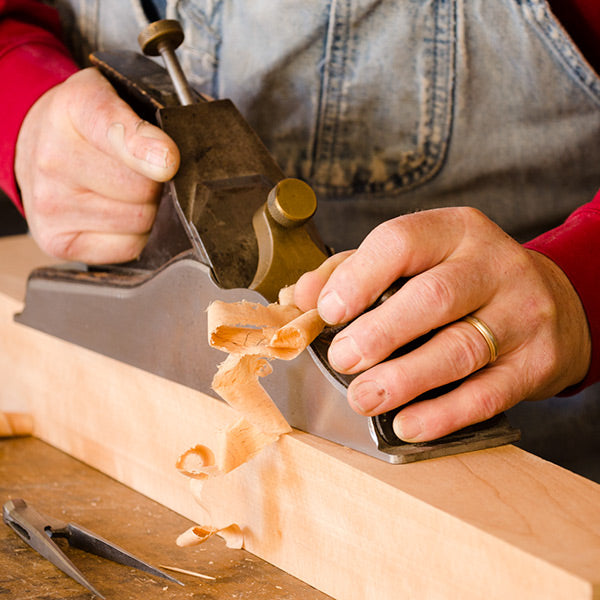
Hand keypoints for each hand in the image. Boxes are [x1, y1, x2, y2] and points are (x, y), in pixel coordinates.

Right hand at [15, 67, 179, 263]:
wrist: (40, 149)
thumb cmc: (87, 128)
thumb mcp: (116, 99)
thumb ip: (146, 124)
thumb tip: (170, 161)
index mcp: (74, 108)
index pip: (118, 133)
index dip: (148, 150)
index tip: (169, 161)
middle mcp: (53, 158)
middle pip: (144, 189)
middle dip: (155, 183)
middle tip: (142, 173)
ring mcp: (51, 205)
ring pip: (140, 220)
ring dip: (148, 210)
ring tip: (127, 193)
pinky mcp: (58, 242)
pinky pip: (129, 247)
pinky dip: (135, 235)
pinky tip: (117, 215)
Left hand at [294, 207, 591, 441]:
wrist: (552, 301)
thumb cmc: (464, 279)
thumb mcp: (417, 259)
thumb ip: (355, 271)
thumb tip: (300, 297)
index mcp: (455, 231)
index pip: (402, 241)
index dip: (359, 276)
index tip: (328, 311)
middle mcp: (493, 265)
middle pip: (434, 297)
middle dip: (380, 333)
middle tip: (343, 359)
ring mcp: (521, 314)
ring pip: (459, 349)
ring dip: (404, 379)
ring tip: (363, 397)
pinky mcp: (536, 363)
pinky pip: (488, 394)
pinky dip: (442, 413)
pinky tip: (408, 424)